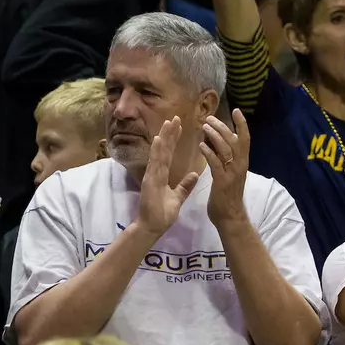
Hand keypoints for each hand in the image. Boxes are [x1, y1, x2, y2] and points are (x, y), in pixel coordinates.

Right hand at [136, 117, 200, 235]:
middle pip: (163, 149)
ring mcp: (152, 175)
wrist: (152, 227)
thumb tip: (194, 174)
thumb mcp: (178, 198)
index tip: (178, 126)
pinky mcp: (150, 182)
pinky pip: (154, 164)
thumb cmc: (162, 214)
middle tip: (175, 117)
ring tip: (169, 123)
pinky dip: (156, 151)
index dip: (173, 139)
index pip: (168, 153)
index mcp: (161, 174)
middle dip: (169, 133)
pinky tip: (158, 140)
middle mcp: (155, 172)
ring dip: (163, 137)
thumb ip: (185, 186)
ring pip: (159, 153)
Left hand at [201, 110, 252, 228]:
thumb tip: (217, 140)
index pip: (245, 139)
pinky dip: (209, 152)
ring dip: (215, 136)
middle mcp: (240, 165)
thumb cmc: (228, 195)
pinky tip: (201, 145)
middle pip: (234, 140)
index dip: (242, 124)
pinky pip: (216, 163)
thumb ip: (225, 158)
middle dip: (222, 127)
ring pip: (226, 149)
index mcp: (242, 162)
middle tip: (209, 118)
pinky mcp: (222, 181)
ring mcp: (232, 173)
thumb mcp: (230, 173)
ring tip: (204, 126)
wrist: (230, 217)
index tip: (236, 110)